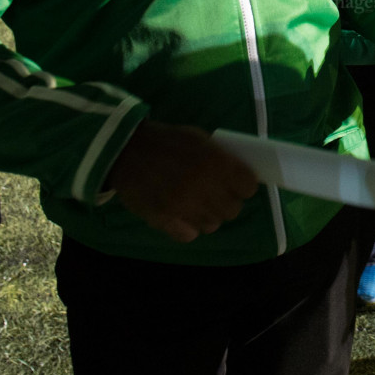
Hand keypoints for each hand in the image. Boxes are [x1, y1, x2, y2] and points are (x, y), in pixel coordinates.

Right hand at [107, 120, 259, 242]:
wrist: (125, 149)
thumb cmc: (167, 141)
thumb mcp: (199, 139)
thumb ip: (222, 158)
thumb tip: (242, 176)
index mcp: (215, 162)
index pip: (248, 186)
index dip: (244, 186)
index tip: (238, 184)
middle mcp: (203, 186)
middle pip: (233, 209)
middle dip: (227, 202)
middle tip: (215, 194)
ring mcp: (183, 206)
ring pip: (212, 225)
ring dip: (208, 216)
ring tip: (196, 204)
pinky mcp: (163, 220)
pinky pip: (189, 235)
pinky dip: (188, 227)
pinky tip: (181, 214)